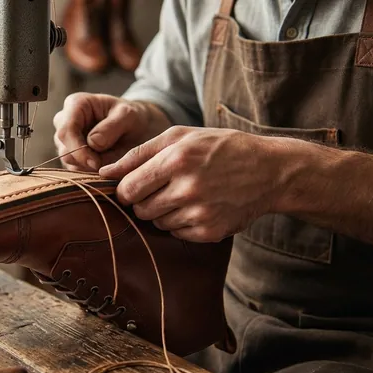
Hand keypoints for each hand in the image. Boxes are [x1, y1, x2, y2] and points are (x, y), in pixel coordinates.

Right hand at [52, 93, 170, 171]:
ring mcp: (65, 139)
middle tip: (109, 162)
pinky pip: (75, 168)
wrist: (134, 127)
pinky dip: (90, 169)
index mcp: (76, 104)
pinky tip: (106, 161)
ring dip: (89, 165)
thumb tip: (93, 143)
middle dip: (85, 160)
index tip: (96, 163)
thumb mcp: (128, 116)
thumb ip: (112, 127)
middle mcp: (64, 120)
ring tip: (111, 157)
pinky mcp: (70, 153)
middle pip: (64, 149)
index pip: (66, 131)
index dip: (78, 149)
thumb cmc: (131, 117)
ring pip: (69, 161)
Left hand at [99, 126, 298, 241]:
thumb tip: (103, 173)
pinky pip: (176, 234)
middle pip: (139, 209)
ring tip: (183, 195)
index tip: (134, 186)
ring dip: (163, 212)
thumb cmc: (218, 148)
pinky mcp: (210, 232)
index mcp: (176, 160)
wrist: (269, 171)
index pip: (128, 188)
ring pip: (157, 223)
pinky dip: (180, 223)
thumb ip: (138, 154)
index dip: (126, 189)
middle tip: (162, 189)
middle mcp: (187, 188)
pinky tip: (197, 207)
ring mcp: (200, 213)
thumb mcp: (180, 137)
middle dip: (143, 201)